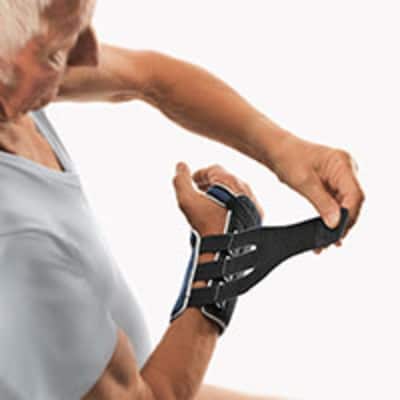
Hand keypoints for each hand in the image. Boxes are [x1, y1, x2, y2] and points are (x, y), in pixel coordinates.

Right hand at [173, 162, 263, 236]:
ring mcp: (253, 202)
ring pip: (235, 192)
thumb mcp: (187, 201)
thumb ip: (181, 181)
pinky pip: (244, 204)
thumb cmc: (207, 225)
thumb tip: (180, 166)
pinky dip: (233, 205)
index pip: (212, 169)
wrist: (227, 251)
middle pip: (225, 180)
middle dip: (210, 184)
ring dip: (222, 194)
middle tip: (198, 192)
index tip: (192, 182)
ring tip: (209, 205)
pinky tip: (223, 214)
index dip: (199, 174)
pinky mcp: (256, 215)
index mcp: (229, 180)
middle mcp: (245, 188)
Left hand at [271, 134, 364, 251]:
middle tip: (331, 242)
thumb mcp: (303, 182)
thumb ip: (322, 203)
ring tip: (326, 242)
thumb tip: (336, 223)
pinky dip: (331, 217)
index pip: (355, 195)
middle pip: (353, 202)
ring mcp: (341, 177)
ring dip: (337, 223)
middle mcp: (346, 169)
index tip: (338, 233)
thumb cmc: (288, 159)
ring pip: (346, 205)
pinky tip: (324, 231)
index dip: (349, 216)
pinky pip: (337, 203)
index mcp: (342, 164)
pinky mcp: (334, 183)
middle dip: (343, 223)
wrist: (278, 150)